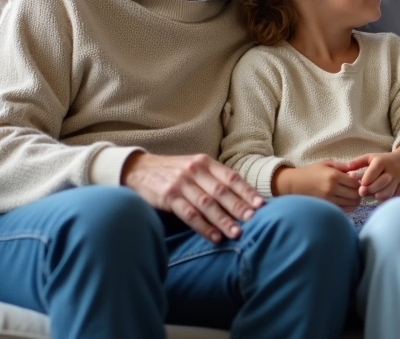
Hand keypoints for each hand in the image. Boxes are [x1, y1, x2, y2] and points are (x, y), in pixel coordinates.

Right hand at [121, 152, 263, 243]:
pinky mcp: (168, 196)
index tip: (260, 205)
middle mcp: (194, 170)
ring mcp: (181, 183)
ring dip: (223, 220)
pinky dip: (203, 227)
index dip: (246, 191)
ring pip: (206, 204)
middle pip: (221, 191)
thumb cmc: (173, 172)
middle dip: (238, 207)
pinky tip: (214, 236)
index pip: (231, 177)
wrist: (138, 169)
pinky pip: (189, 214)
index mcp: (205, 162)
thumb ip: (214, 178)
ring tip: (236, 233)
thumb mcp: (194, 167)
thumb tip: (242, 197)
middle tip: (253, 220)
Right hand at [274, 161, 362, 212]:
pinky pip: (343, 210)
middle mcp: (332, 188)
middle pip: (355, 194)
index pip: (355, 182)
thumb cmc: (311, 172)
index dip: (360, 183)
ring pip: (350, 204)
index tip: (359, 182)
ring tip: (354, 197)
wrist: (295, 184)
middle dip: (359, 193)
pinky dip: (349, 207)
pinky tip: (348, 203)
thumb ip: (342, 166)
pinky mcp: (326, 207)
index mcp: (334, 176)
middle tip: (359, 191)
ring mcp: (328, 199)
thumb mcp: (326, 163)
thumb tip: (356, 171)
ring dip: (355, 201)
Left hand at [346, 151, 399, 201]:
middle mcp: (392, 170)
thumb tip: (345, 168)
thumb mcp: (370, 157)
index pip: (374, 171)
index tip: (361, 185)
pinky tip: (380, 197)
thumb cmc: (383, 161)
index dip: (366, 180)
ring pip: (388, 191)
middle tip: (362, 193)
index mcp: (382, 161)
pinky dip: (386, 198)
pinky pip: (394, 196)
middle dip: (370, 189)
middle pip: (381, 183)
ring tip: (372, 195)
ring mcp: (399, 179)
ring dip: (378, 195)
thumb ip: (357, 162)